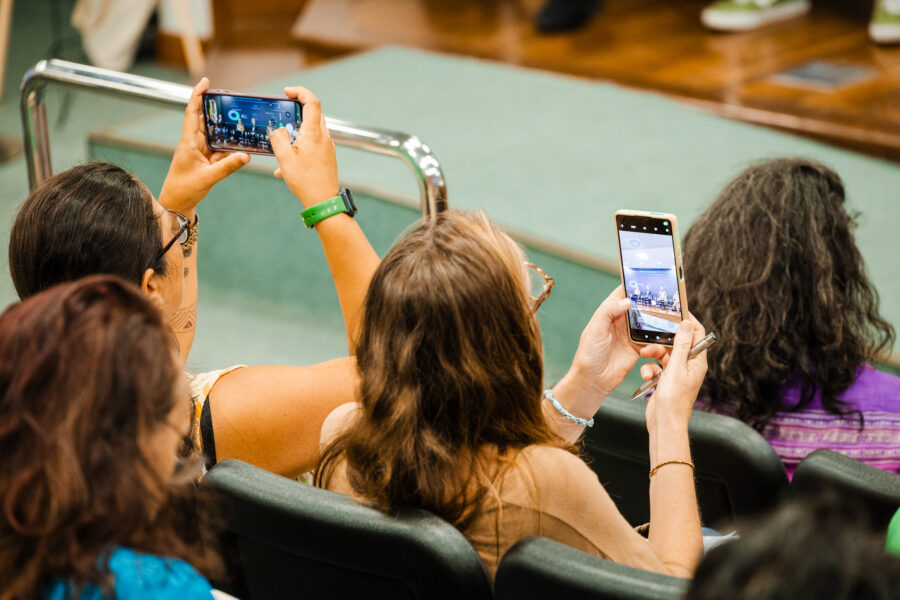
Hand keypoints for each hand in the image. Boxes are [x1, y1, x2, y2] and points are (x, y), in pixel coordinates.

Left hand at [159, 77, 249, 214]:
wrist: (177, 205)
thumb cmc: (184, 190)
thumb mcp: (208, 178)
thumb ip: (228, 167)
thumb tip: (246, 155)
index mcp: (188, 142)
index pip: (192, 113)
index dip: (197, 96)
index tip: (206, 82)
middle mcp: (193, 143)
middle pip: (205, 119)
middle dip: (216, 108)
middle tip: (231, 99)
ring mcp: (200, 152)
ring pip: (214, 134)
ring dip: (224, 128)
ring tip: (239, 120)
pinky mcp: (206, 160)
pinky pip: (219, 149)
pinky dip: (229, 146)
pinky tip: (240, 145)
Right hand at [269, 87, 338, 207]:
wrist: (323, 201)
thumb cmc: (305, 181)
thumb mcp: (284, 158)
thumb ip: (279, 138)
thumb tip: (279, 130)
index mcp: (314, 133)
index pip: (312, 102)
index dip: (300, 92)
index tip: (288, 92)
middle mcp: (324, 137)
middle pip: (313, 113)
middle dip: (297, 111)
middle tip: (283, 115)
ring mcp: (328, 147)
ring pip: (313, 129)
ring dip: (297, 131)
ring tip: (283, 146)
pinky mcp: (328, 156)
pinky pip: (314, 144)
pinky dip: (301, 147)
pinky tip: (287, 165)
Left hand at [565, 285, 668, 397]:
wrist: (593, 380)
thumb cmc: (588, 354)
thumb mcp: (595, 329)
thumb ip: (608, 312)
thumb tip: (626, 300)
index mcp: (608, 313)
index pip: (622, 294)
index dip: (633, 285)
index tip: (647, 276)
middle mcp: (621, 322)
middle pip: (639, 307)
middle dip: (651, 301)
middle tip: (667, 295)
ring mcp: (630, 335)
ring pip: (648, 323)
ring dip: (657, 320)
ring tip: (670, 314)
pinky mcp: (638, 349)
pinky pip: (652, 340)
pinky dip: (659, 338)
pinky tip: (666, 336)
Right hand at [644, 318, 706, 432]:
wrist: (665, 423)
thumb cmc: (674, 399)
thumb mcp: (675, 368)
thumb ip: (680, 345)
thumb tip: (686, 323)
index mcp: (697, 360)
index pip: (697, 333)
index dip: (687, 320)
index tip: (675, 310)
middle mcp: (689, 364)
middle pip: (676, 342)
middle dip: (662, 339)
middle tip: (650, 335)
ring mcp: (677, 372)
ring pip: (664, 353)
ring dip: (652, 354)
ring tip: (644, 356)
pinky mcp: (666, 378)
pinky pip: (657, 365)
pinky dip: (650, 368)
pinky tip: (647, 375)